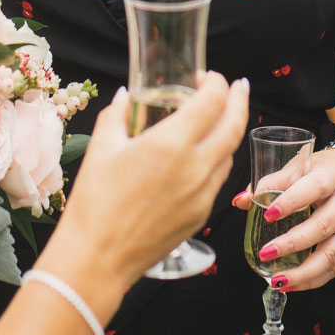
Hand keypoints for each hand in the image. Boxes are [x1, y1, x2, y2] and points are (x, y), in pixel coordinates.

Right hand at [52, 74, 248, 283]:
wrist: (98, 257)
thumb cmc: (94, 202)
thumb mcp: (101, 148)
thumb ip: (118, 114)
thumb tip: (127, 96)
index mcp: (170, 144)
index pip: (212, 101)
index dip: (216, 83)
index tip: (207, 77)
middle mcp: (195, 167)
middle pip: (234, 125)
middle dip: (239, 100)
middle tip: (237, 87)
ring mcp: (202, 194)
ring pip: (229, 154)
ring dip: (228, 132)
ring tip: (217, 121)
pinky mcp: (201, 215)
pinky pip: (218, 180)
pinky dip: (216, 161)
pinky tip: (202, 158)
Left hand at [228, 148, 334, 292]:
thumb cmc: (319, 172)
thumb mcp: (296, 169)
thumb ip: (268, 184)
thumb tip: (240, 201)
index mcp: (331, 177)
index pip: (314, 189)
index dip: (291, 202)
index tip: (269, 215)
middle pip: (322, 226)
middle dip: (292, 244)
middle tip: (265, 253)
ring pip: (331, 254)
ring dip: (303, 272)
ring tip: (277, 280)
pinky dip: (313, 280)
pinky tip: (291, 284)